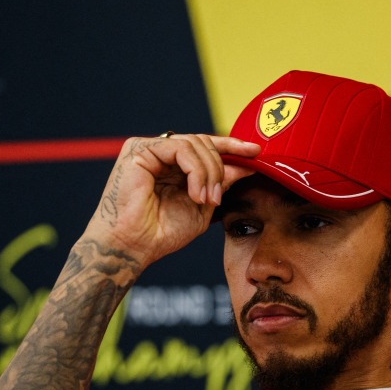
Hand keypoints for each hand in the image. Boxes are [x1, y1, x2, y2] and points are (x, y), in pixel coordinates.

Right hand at [87, 134, 259, 267]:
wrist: (134, 247)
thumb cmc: (162, 232)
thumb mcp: (203, 205)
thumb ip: (221, 183)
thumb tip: (246, 164)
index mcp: (173, 165)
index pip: (206, 146)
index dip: (232, 146)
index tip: (255, 152)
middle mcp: (160, 153)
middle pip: (203, 142)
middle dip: (219, 169)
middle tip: (217, 197)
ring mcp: (149, 149)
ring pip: (194, 143)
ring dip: (208, 173)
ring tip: (206, 200)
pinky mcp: (139, 150)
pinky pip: (180, 148)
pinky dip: (195, 170)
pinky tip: (194, 193)